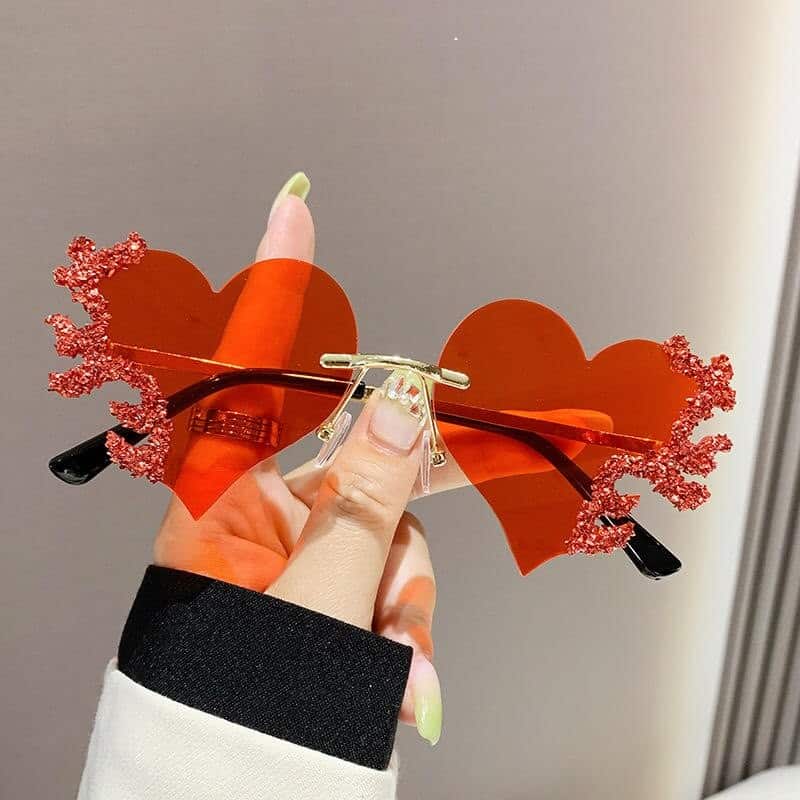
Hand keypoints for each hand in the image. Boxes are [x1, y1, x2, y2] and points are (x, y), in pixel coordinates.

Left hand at [154, 173, 442, 744]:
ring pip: (395, 537)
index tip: (293, 205)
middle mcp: (263, 514)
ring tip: (390, 666)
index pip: (257, 369)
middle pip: (368, 463)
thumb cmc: (240, 706)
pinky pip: (392, 584)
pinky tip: (397, 679)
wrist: (234, 797)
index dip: (282, 283)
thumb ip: (366, 502)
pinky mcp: (332, 590)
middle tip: (519, 447)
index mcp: (227, 499)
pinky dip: (404, 630)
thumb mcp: (313, 600)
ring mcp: (302, 553)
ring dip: (407, 601)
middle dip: (419, 504)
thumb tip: (400, 406)